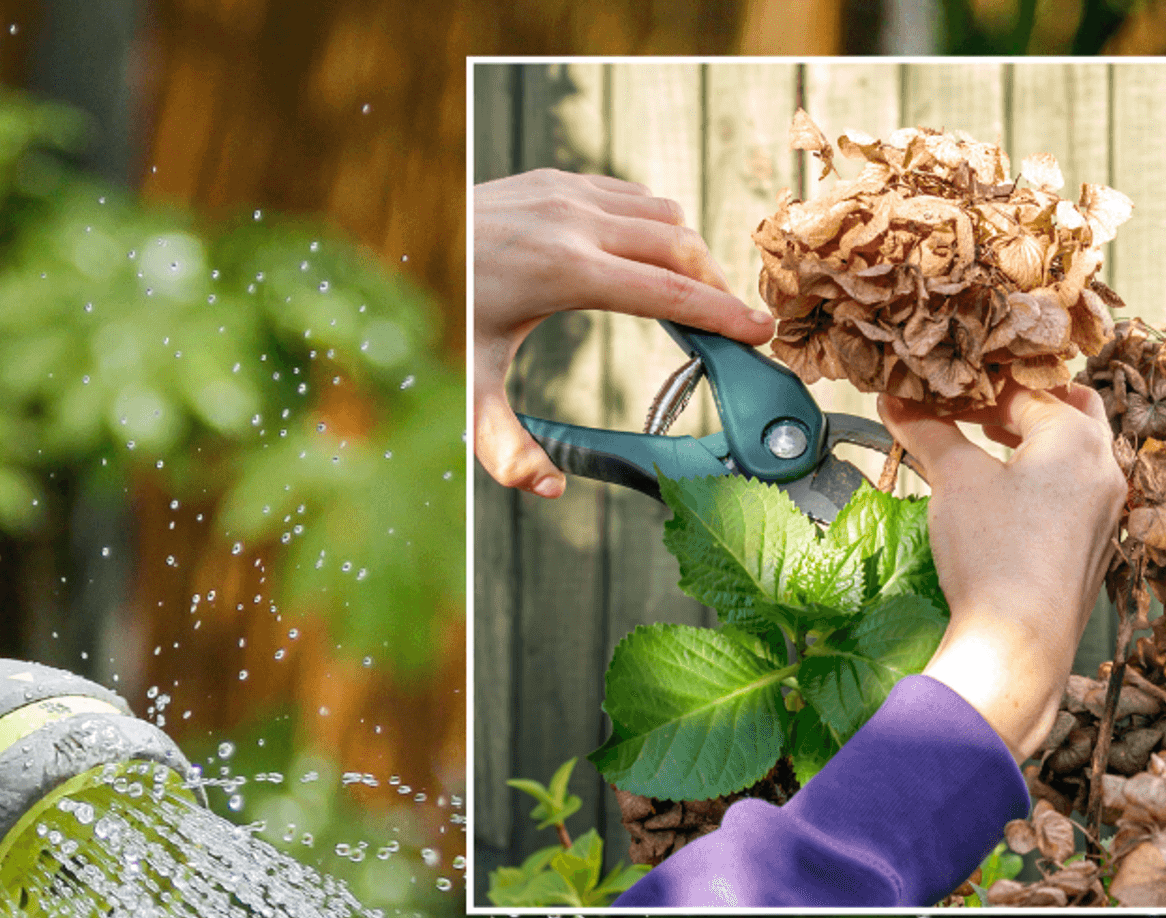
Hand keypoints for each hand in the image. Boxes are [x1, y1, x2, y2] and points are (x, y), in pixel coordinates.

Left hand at [473, 169, 774, 496]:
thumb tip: (548, 487)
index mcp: (567, 272)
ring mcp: (569, 193)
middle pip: (680, 248)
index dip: (724, 315)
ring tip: (698, 298)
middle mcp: (576, 223)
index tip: (761, 333)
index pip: (670, 292)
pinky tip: (653, 260)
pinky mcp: (560, 180)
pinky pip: (632, 197)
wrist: (404, 235)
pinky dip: (656, 227)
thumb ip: (505, 446)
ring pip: (662, 215)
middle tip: (736, 326)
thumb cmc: (443, 310)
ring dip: (688, 254)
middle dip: (717, 286)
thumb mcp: (471, 384)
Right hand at [880, 378, 1125, 761]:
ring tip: (990, 445)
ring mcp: (1106, 509)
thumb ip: (926, 431)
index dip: (978, 390)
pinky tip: (1009, 498)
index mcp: (1077, 438)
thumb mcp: (955, 480)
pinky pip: (1075, 491)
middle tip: (979, 410)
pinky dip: (1045, 479)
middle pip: (1070, 410)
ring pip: (1076, 453)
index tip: (943, 393)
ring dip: (1035, 441)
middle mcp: (1103, 468)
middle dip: (1022, 405)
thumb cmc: (994, 553)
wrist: (1020, 642)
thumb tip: (895, 401)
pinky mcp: (1095, 545)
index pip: (1025, 393)